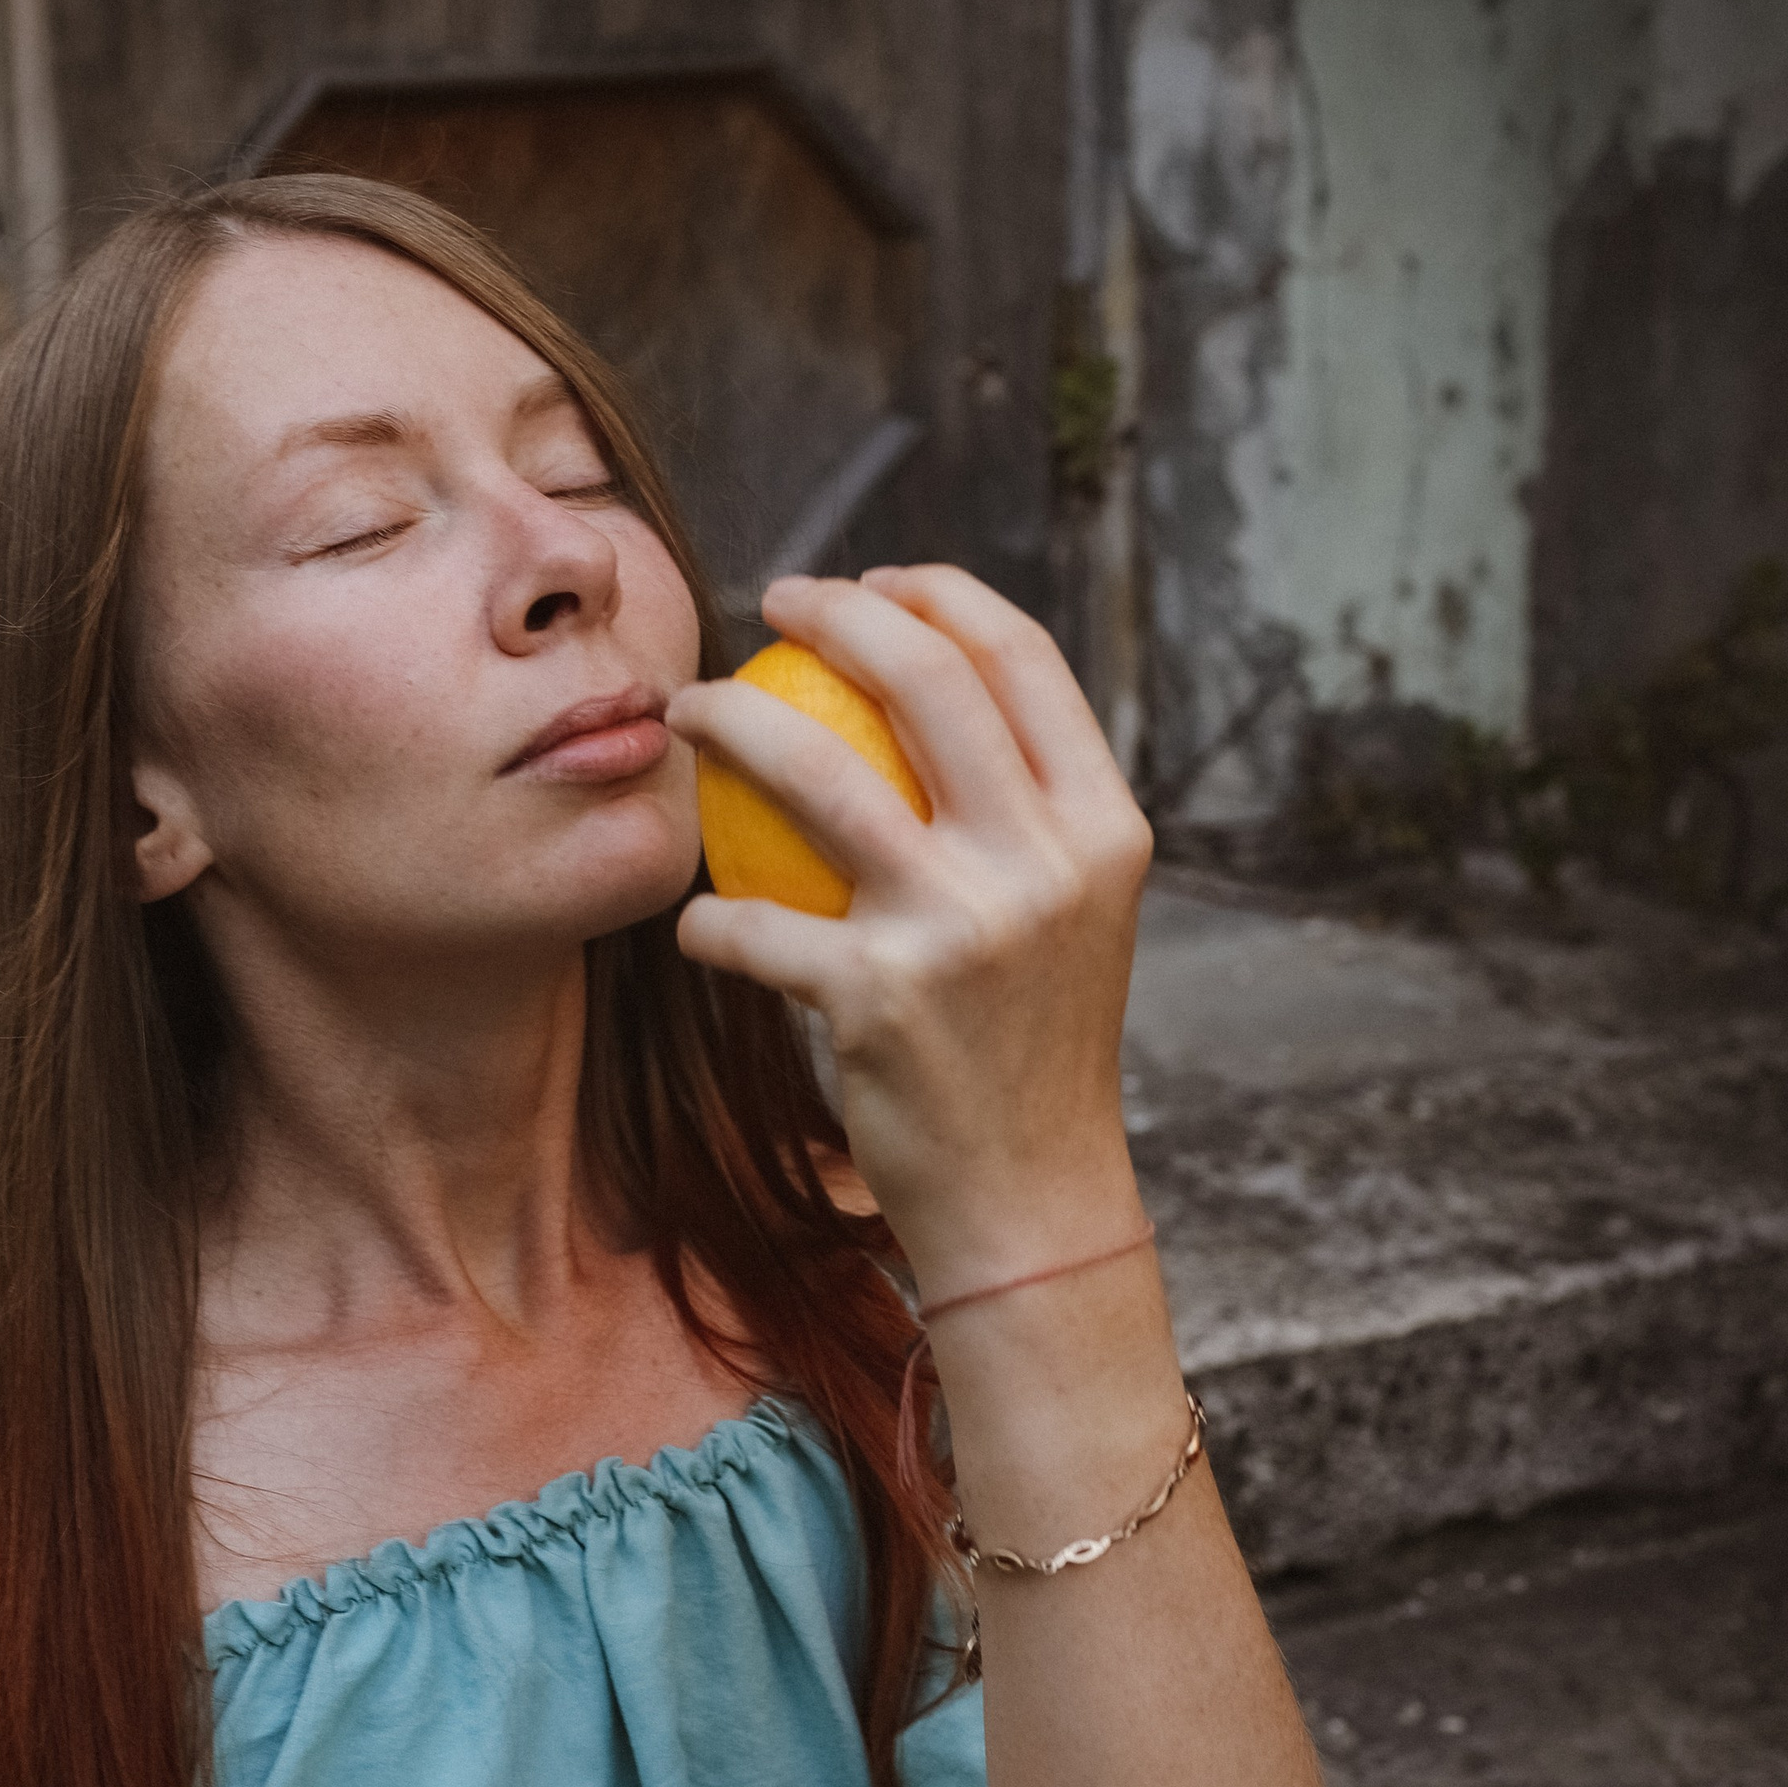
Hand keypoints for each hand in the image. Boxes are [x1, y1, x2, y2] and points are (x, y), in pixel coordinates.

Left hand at [670, 566, 1152, 1291]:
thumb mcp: (1068, 920)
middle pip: (925, 677)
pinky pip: (752, 926)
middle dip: (832, 611)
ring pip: (814, 772)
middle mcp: (1044, 863)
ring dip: (727, 722)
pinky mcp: (876, 998)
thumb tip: (931, 694)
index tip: (869, 586)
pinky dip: (708, 923)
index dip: (936, 595)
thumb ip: (1022, 816)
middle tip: (768, 606)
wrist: (1030, 1201)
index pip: (1021, 659)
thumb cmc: (1030, 1052)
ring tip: (684, 714)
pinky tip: (695, 924)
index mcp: (1103, 828)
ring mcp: (962, 927)